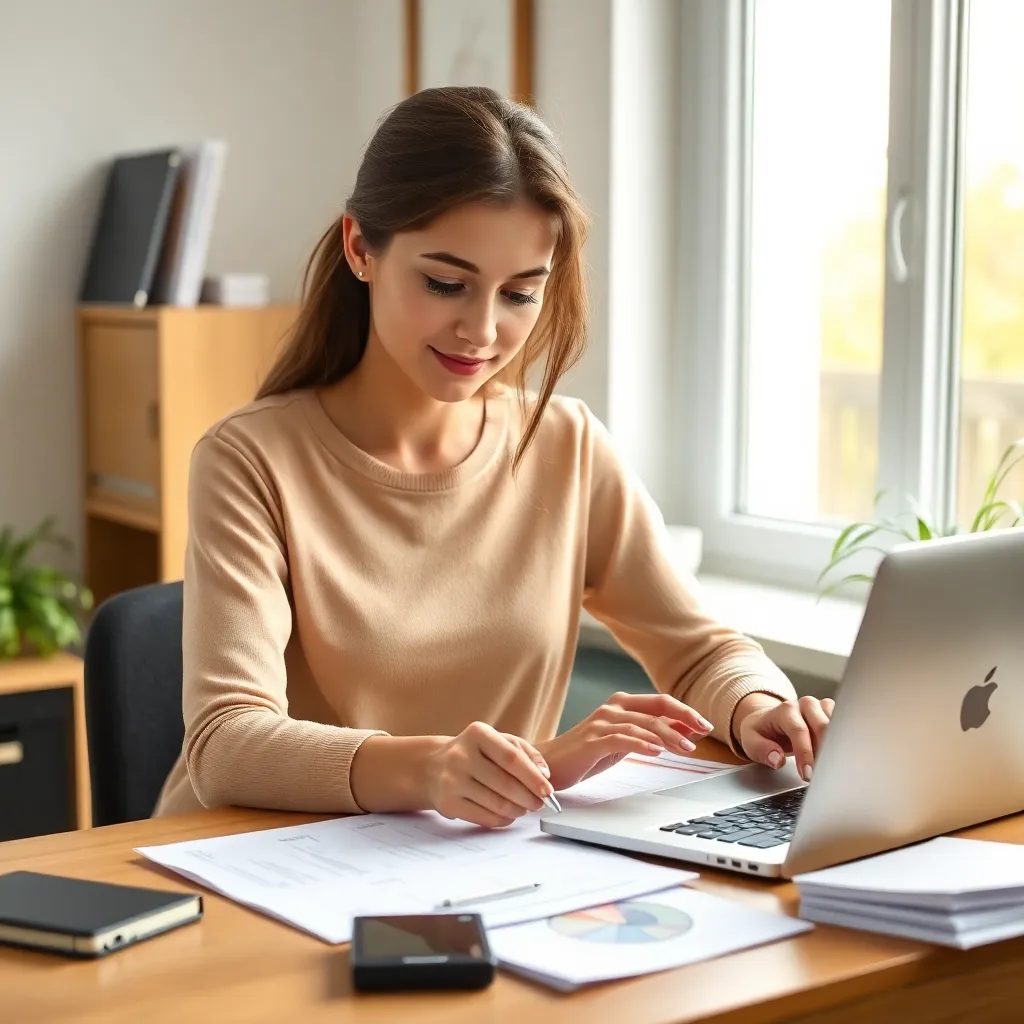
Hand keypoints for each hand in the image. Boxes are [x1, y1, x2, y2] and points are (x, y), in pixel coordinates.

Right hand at [423, 721, 553, 828]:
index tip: (548, 790)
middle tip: (541, 803)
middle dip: (528, 797)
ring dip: (518, 809)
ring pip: (496, 803)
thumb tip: (545, 773)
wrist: (433, 767)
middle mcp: (461, 755)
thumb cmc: (474, 753)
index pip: (511, 758)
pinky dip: (503, 819)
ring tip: (526, 808)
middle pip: (505, 783)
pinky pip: (484, 817)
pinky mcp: (448, 803)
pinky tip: (510, 814)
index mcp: (477, 734)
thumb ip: (525, 752)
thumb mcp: (498, 740)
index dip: (533, 776)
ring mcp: (452, 781)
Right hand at [537, 692, 713, 792]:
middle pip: (655, 707)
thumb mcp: (625, 741)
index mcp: (621, 705)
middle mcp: (612, 708)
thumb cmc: (587, 754)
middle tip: (702, 732)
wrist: (549, 765)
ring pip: (642, 723)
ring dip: (668, 736)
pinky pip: (621, 738)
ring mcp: (600, 723)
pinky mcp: (591, 741)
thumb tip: (685, 731)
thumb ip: (649, 733)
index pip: (660, 702)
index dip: (685, 711)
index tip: (705, 724)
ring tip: (686, 748)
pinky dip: (641, 744)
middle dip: (683, 718)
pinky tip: (656, 752)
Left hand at [733, 693, 834, 782]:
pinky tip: (836, 755)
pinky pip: (843, 723)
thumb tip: (777, 759)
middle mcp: (804, 705)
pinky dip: (842, 740)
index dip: (805, 753)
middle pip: (822, 726)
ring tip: (828, 766)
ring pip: (836, 724)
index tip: (807, 774)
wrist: (766, 721)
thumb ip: (762, 750)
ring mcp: (819, 707)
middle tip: (821, 774)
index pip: (799, 730)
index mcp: (784, 710)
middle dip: (824, 753)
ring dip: (835, 746)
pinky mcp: (830, 713)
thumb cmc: (760, 732)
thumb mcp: (750, 742)